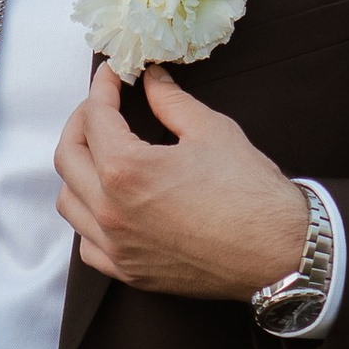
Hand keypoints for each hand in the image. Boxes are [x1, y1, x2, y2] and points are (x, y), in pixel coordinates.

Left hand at [53, 64, 310, 297]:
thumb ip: (171, 101)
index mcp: (126, 170)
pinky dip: (89, 220)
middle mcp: (111, 211)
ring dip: (78, 172)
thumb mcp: (211, 131)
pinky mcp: (130, 272)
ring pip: (69, 203)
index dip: (102, 88)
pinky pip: (88, 245)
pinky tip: (109, 205)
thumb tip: (152, 80)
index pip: (94, 118)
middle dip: (81, 123)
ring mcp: (117, 247)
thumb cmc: (251, 192)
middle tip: (101, 108)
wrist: (280, 253)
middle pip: (68, 157)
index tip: (113, 76)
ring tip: (101, 154)